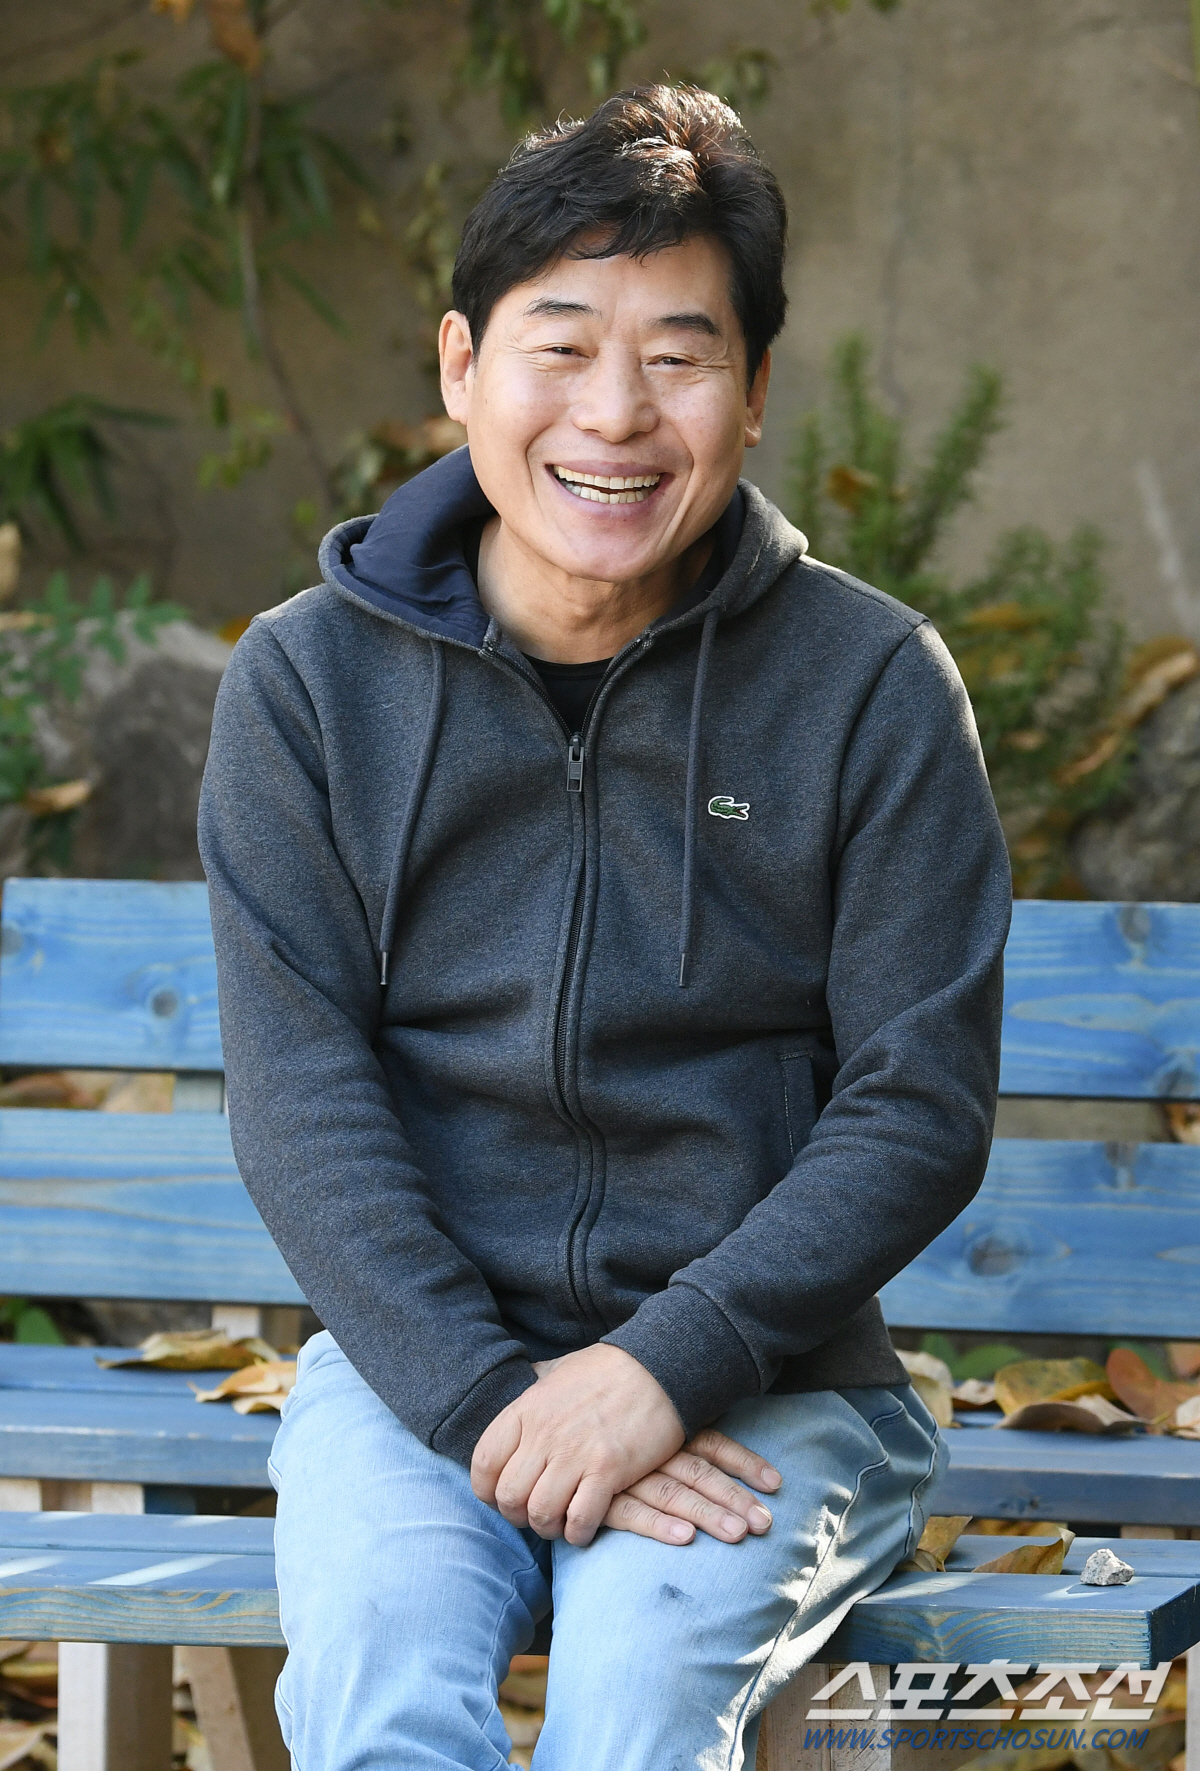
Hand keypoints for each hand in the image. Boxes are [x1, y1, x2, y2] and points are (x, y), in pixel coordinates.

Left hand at [471, 1342, 685, 1545]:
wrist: (658, 1365)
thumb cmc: (607, 1369)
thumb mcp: (558, 1370)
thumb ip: (533, 1385)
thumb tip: (518, 1382)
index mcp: (527, 1409)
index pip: (484, 1462)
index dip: (487, 1489)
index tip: (503, 1496)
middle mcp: (545, 1433)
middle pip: (509, 1496)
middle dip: (518, 1515)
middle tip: (536, 1513)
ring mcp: (576, 1453)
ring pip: (540, 1513)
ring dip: (548, 1527)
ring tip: (560, 1522)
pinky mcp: (608, 1470)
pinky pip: (580, 1519)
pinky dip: (578, 1532)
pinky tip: (585, 1526)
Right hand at [603, 1427, 781, 1545]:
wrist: (532, 1422)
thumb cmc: (586, 1414)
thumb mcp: (627, 1411)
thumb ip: (661, 1418)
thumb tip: (705, 1415)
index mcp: (659, 1426)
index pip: (709, 1442)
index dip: (743, 1462)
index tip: (775, 1483)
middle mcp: (647, 1448)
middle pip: (700, 1473)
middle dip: (735, 1498)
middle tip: (765, 1524)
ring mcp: (623, 1472)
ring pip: (674, 1493)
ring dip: (708, 1514)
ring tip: (740, 1535)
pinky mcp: (597, 1496)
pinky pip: (631, 1512)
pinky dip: (659, 1524)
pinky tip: (684, 1538)